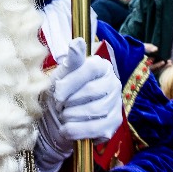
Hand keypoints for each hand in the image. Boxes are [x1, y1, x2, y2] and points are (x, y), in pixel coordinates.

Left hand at [34, 38, 122, 171]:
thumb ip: (72, 60)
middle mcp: (113, 82)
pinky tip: (67, 129)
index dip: (71, 82)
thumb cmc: (60, 94)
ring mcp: (115, 104)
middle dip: (69, 102)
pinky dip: (76, 130)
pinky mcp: (114, 124)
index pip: (90, 69)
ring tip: (64, 116)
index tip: (57, 93)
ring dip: (71, 116)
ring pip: (94, 110)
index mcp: (101, 66)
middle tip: (59, 106)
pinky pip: (96, 128)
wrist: (57, 121)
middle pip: (92, 91)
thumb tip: (78, 41)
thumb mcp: (61, 75)